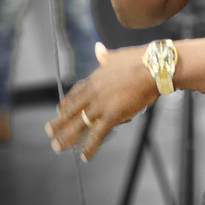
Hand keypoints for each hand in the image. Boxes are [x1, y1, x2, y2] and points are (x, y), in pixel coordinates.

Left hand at [44, 42, 158, 160]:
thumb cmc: (139, 60)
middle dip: (59, 122)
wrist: (154, 68)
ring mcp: (101, 105)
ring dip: (66, 137)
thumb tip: (98, 48)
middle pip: (71, 110)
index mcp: (94, 78)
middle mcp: (94, 92)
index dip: (66, 103)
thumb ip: (105, 56)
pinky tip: (84, 156)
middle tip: (49, 131)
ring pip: (79, 124)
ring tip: (57, 146)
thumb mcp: (117, 56)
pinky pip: (98, 134)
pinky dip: (90, 147)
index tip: (60, 110)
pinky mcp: (113, 115)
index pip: (75, 93)